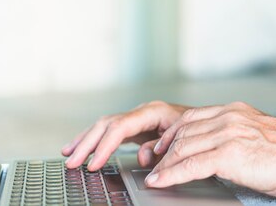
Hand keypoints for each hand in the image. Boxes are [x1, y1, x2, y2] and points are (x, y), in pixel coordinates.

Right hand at [62, 100, 187, 170]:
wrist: (206, 123)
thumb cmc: (196, 131)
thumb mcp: (182, 139)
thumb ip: (161, 147)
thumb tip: (143, 155)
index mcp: (153, 111)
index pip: (121, 126)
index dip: (105, 145)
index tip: (94, 163)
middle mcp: (142, 111)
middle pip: (108, 124)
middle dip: (88, 143)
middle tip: (72, 162)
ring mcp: (138, 118)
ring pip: (104, 125)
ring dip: (86, 140)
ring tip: (68, 155)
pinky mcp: (136, 126)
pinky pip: (109, 131)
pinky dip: (94, 140)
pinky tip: (80, 148)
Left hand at [144, 101, 275, 198]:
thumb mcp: (260, 134)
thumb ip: (239, 134)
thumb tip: (222, 149)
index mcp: (237, 111)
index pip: (193, 117)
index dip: (173, 132)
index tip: (164, 145)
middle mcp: (230, 117)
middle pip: (184, 131)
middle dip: (165, 149)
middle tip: (155, 163)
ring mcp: (229, 134)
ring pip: (184, 147)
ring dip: (165, 164)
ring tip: (155, 176)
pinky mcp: (229, 154)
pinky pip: (191, 165)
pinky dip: (172, 174)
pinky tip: (162, 181)